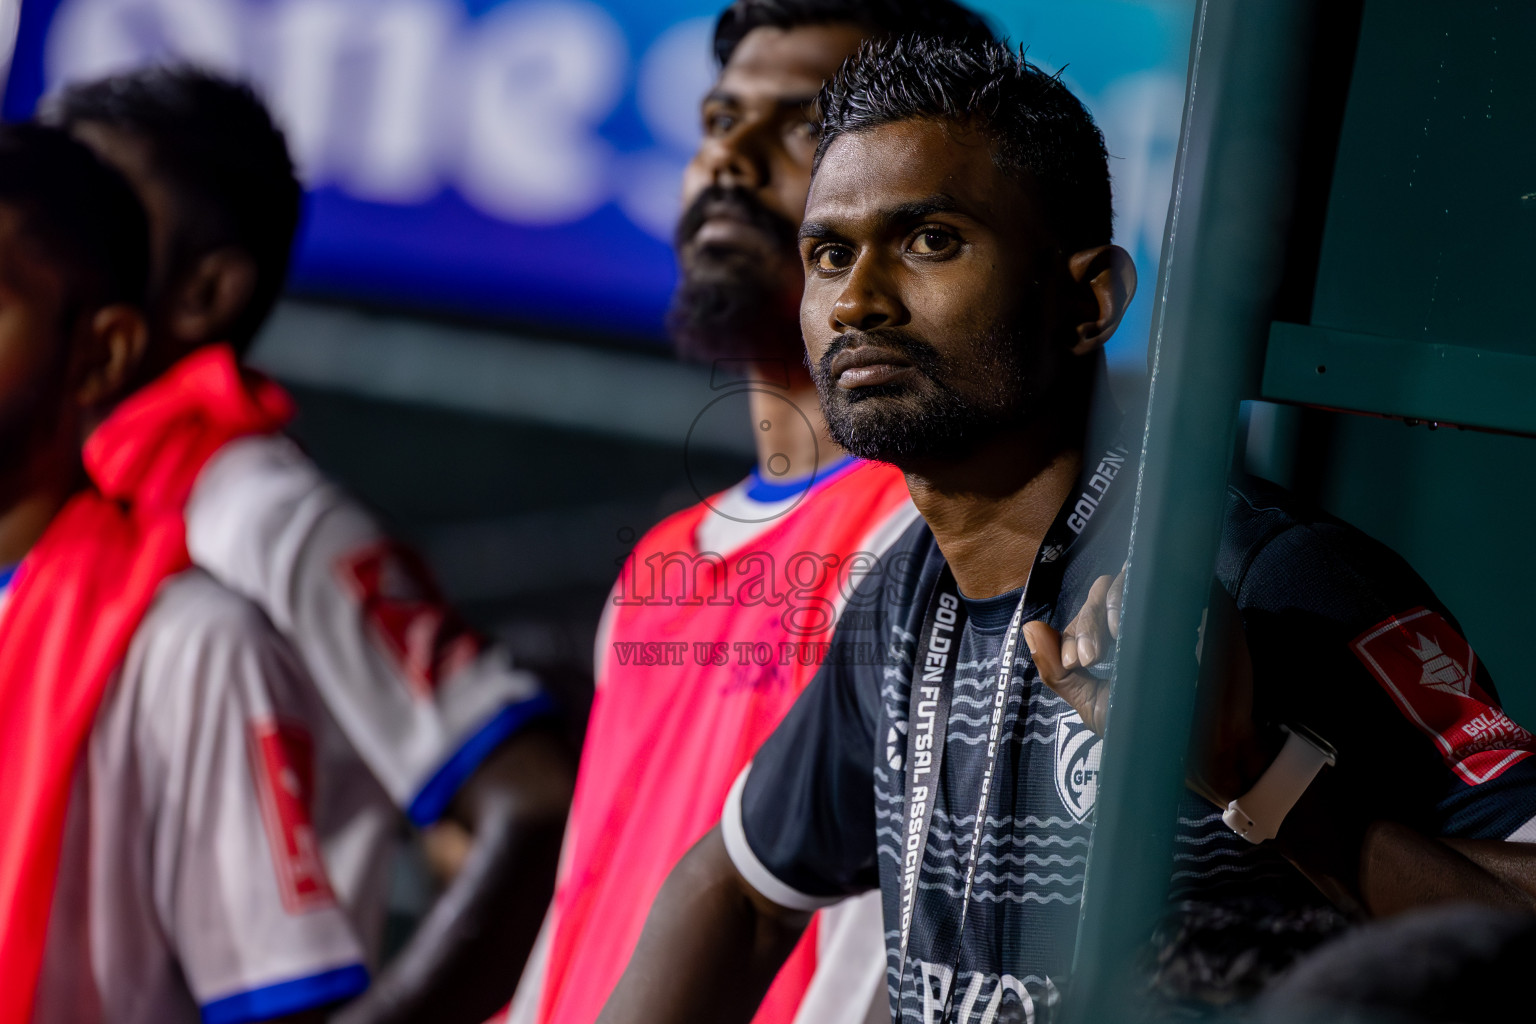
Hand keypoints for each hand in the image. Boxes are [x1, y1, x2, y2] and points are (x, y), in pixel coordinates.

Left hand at [1024, 567, 1273, 807]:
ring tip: (1112, 640)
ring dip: (1117, 601)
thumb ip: (1057, 671)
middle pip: (1106, 589)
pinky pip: (1180, 578)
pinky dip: (1157, 592)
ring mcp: (1173, 605)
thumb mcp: (1092, 704)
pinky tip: (1143, 625)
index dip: (1076, 631)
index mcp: (1114, 633)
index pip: (1087, 611)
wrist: (1202, 751)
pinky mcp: (1206, 603)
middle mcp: (1142, 614)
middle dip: (1090, 621)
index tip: (1073, 662)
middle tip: (1089, 658)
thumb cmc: (1147, 725)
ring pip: (1136, 578)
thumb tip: (1030, 627)